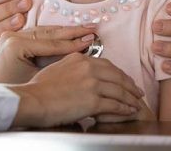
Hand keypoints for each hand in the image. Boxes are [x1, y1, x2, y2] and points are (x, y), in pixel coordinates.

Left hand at [0, 26, 96, 83]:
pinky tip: (70, 33)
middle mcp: (12, 36)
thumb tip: (81, 54)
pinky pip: (39, 34)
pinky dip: (56, 35)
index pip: (51, 43)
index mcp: (16, 45)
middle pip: (49, 32)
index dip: (73, 43)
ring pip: (45, 31)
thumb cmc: (16, 94)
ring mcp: (12, 35)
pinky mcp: (14, 38)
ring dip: (66, 31)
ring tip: (85, 29)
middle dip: (73, 32)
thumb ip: (58, 65)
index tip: (91, 40)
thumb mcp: (39, 80)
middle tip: (92, 29)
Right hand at [8, 53, 145, 127]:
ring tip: (137, 103)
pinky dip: (125, 108)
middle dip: (130, 84)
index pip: (107, 65)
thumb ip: (72, 67)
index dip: (119, 73)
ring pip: (119, 90)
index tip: (125, 79)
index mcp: (80, 59)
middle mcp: (88, 68)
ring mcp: (92, 84)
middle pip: (117, 75)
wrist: (33, 100)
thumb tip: (79, 73)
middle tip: (137, 91)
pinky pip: (115, 105)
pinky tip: (130, 111)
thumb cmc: (39, 88)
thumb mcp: (58, 67)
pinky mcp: (93, 101)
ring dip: (131, 98)